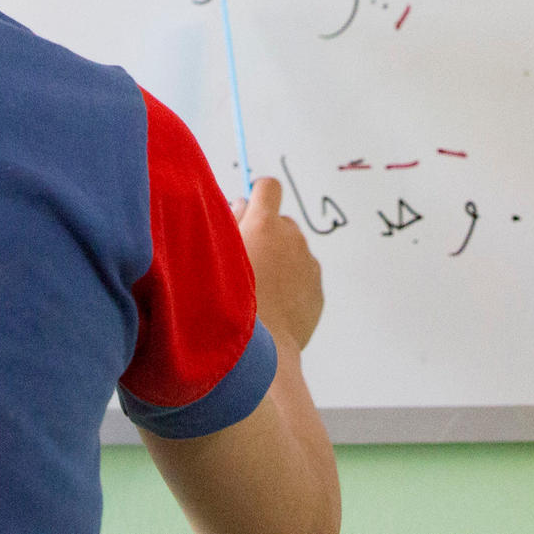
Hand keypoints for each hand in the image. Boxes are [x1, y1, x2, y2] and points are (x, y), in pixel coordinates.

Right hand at [233, 178, 323, 350]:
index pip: (268, 187)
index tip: (250, 211)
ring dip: (280, 261)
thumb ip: (230, 222)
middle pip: (281, 222)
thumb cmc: (229, 300)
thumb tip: (242, 205)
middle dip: (267, 235)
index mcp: (264, 224)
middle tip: (247, 261)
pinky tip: (273, 306)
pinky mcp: (318, 289)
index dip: (259, 195)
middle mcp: (292, 238)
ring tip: (259, 290)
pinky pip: (304, 277)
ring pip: (293, 251)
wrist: (260, 347)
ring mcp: (308, 263)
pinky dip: (292, 285)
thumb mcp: (216, 254)